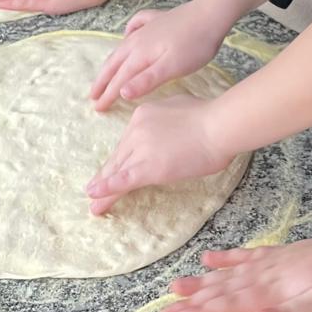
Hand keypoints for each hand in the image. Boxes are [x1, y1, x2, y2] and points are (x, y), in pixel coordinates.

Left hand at [84, 95, 232, 213]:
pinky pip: (123, 181)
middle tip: (94, 191)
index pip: (127, 142)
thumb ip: (166, 116)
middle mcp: (136, 130)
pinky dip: (108, 190)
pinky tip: (95, 198)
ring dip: (104, 190)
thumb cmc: (209, 116)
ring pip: (117, 172)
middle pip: (118, 158)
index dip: (120, 159)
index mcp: (143, 115)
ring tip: (95, 206)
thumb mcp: (179, 105)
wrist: (218, 125)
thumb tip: (167, 123)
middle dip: (105, 176)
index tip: (113, 169)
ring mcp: (141, 149)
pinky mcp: (149, 168)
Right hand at [89, 4, 226, 110]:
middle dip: (102, 81)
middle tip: (92, 96)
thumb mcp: (172, 68)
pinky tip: (128, 34)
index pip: (119, 79)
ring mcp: (147, 28)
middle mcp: (138, 40)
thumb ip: (146, 80)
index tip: (97, 109)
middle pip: (115, 63)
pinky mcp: (158, 19)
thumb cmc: (195, 45)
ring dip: (111, 62)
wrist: (211, 14)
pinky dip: (127, 32)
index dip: (108, 95)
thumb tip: (121, 92)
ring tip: (104, 73)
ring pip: (122, 47)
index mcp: (140, 55)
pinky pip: (136, 25)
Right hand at [162, 232, 311, 311]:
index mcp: (268, 293)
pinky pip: (244, 257)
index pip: (227, 306)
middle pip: (221, 291)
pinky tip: (209, 258)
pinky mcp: (276, 256)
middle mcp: (262, 277)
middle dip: (192, 302)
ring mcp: (267, 264)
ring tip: (175, 286)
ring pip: (227, 274)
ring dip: (201, 282)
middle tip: (162, 311)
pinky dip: (225, 258)